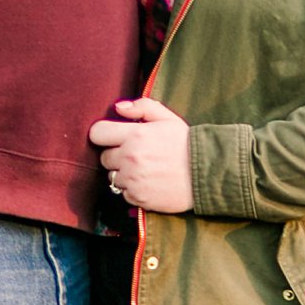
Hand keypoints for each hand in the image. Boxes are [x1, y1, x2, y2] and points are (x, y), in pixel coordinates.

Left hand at [89, 96, 194, 213]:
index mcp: (134, 135)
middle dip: (117, 156)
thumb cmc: (186, 143)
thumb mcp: (167, 118)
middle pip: (104, 158)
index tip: (113, 138)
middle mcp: (130, 158)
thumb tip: (118, 107)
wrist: (207, 173)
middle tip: (137, 155)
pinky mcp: (138, 198)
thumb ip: (141, 107)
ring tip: (145, 170)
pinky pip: (124, 193)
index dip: (104, 135)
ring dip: (124, 174)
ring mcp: (133, 180)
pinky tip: (150, 183)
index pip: (97, 133)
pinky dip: (133, 189)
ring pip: (113, 177)